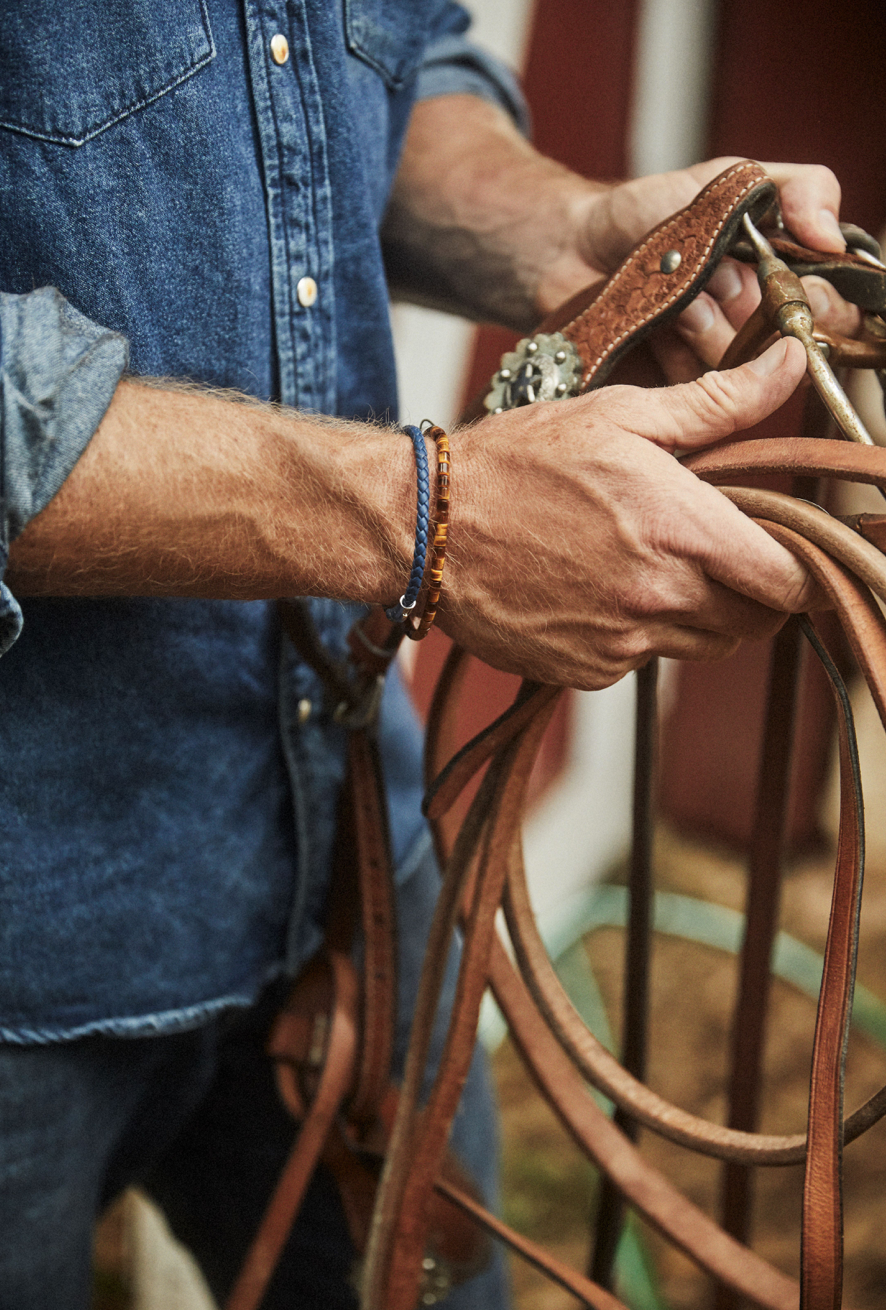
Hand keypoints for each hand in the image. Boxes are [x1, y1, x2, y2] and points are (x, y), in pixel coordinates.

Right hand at [440, 337, 818, 688]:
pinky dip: (638, 635)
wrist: (427, 527)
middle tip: (718, 550)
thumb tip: (789, 363)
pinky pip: (642, 663)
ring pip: (703, 646)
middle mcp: (657, 596)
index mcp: (678, 528)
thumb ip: (717, 402)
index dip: (801, 570)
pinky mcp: (586, 671)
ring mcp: (621, 643)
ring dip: (698, 613)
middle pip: (755, 622)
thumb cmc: (516, 462)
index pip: (788, 581)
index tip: (790, 551)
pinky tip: (600, 590)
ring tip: (651, 564)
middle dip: (752, 590)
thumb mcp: (619, 413)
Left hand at [567, 157, 861, 379]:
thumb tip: (835, 238)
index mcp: (785, 280)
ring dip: (709, 324)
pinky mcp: (675, 390)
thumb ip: (799, 189)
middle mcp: (757, 327)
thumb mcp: (730, 178)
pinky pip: (697, 387)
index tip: (791, 280)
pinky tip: (656, 325)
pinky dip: (677, 349)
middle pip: (789, 345)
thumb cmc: (651, 212)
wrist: (572, 246)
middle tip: (718, 279)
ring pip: (742, 368)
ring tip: (677, 297)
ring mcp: (715, 360)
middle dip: (755, 308)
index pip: (832, 312)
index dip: (816, 302)